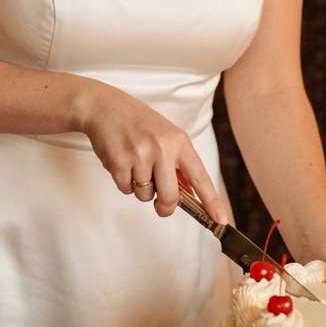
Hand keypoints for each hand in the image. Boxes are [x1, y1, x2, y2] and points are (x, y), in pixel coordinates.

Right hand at [82, 84, 228, 223]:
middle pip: (170, 198)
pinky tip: (121, 162)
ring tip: (134, 164)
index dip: (212, 201)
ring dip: (140, 188)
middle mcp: (162, 148)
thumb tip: (189, 195)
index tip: (221, 219)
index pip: (200, 177)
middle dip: (165, 207)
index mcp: (179, 141)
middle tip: (160, 205)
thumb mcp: (166, 136)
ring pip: (145, 195)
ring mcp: (140, 155)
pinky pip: (126, 189)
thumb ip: (178, 163)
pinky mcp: (118, 162)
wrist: (104, 107)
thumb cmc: (137, 122)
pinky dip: (123, 182)